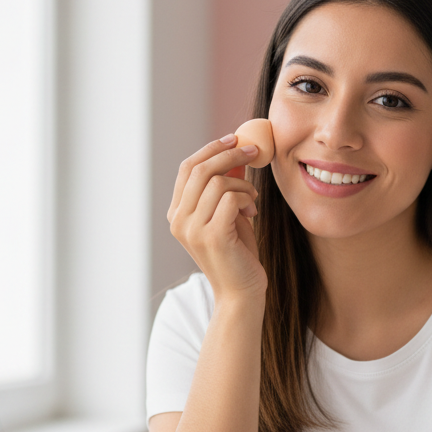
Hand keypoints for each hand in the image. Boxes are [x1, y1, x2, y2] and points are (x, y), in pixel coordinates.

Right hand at [168, 134, 266, 300]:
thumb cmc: (238, 253)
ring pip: (217, 182)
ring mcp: (192, 229)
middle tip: (254, 152)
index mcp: (177, 213)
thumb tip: (236, 151)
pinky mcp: (212, 236)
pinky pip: (229, 198)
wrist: (241, 292)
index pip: (187, 168)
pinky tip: (252, 211)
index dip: (210, 149)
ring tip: (253, 199)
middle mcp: (178, 220)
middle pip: (200, 169)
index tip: (234, 139)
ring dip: (243, 184)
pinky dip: (246, 198)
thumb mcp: (228, 213)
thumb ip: (225, 186)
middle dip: (230, 154)